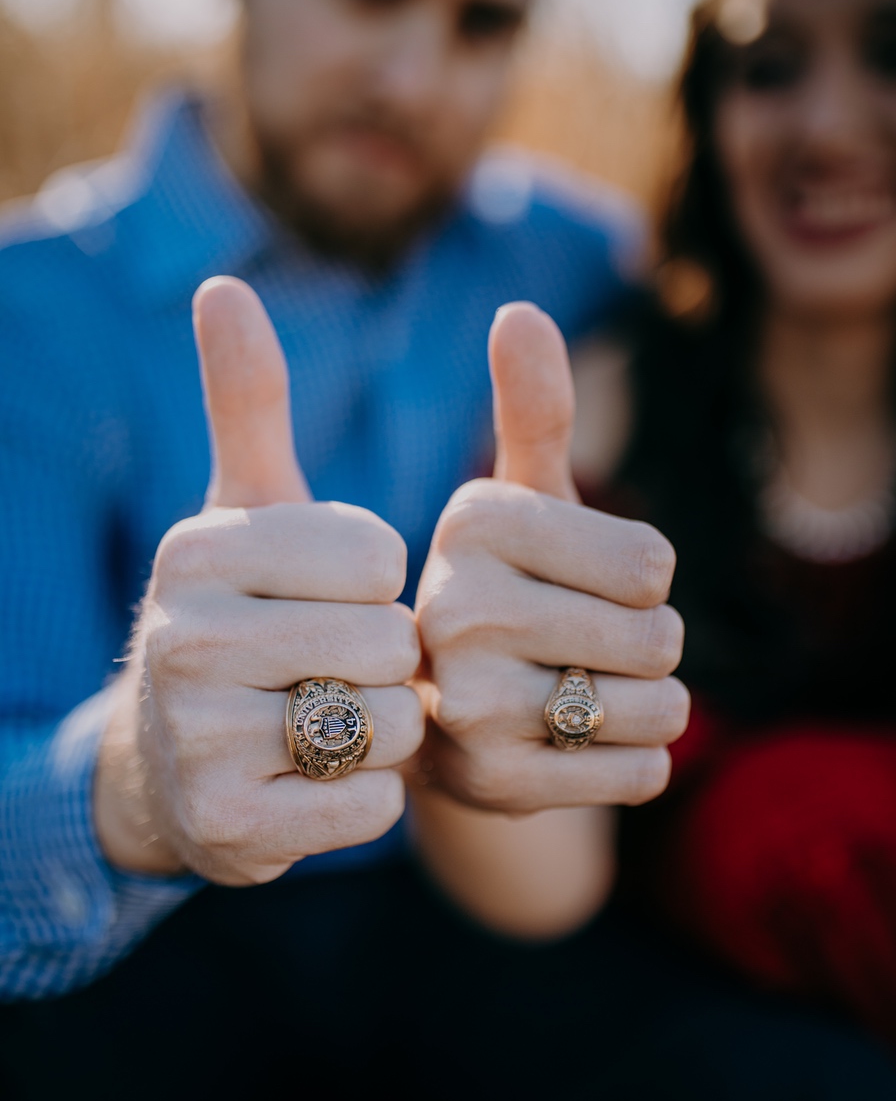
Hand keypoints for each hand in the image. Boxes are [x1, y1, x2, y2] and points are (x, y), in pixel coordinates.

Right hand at [95, 277, 422, 883]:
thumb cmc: (235, 619)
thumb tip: (221, 284)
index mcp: (201, 549)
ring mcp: (198, 739)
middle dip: (384, 663)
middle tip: (327, 672)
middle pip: (390, 642)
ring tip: (321, 724)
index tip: (323, 597)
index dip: (376, 583)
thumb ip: (244, 402)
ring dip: (382, 731)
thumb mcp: (238, 513)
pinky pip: (373, 806)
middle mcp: (184, 637)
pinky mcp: (229, 828)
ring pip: (390, 724)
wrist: (164, 766)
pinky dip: (366, 799)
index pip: (378, 554)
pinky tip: (313, 784)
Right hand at [415, 302, 688, 814]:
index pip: (652, 565)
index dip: (637, 576)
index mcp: (465, 527)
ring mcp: (463, 710)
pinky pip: (641, 773)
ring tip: (573, 694)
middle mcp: (447, 614)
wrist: (416, 718)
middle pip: (658, 637)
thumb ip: (528, 412)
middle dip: (640, 643)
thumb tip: (519, 313)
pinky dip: (629, 761)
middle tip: (573, 648)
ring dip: (641, 705)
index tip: (569, 583)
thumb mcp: (503, 506)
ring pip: (659, 709)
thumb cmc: (491, 593)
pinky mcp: (490, 787)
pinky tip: (566, 748)